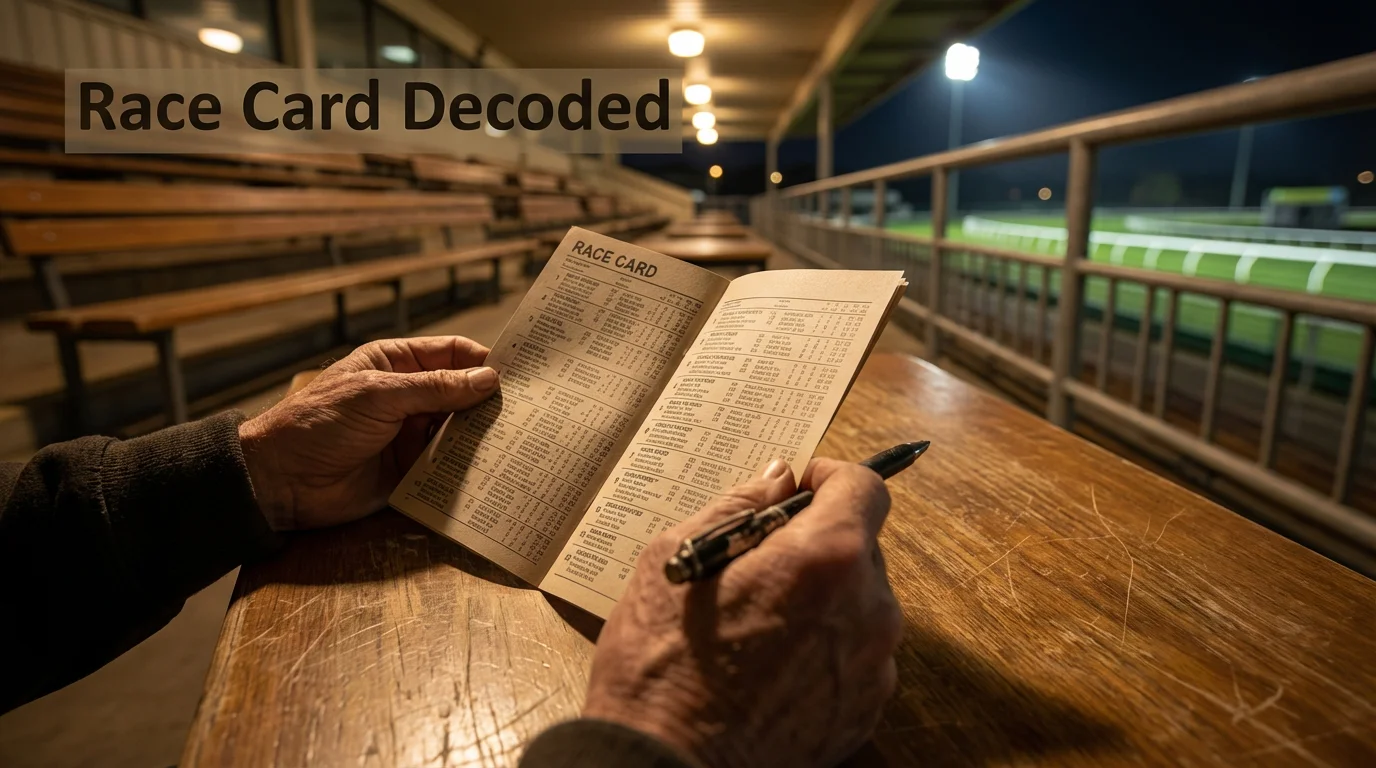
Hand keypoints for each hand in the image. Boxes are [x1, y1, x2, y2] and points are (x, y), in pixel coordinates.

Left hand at [238, 336, 497, 529]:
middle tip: (531, 410)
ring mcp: (410, 435)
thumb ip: (435, 389)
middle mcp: (408, 397)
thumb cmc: (319, 423)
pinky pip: (448, 467)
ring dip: (484, 436)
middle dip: (491, 401)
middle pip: (462, 393)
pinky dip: (469, 468)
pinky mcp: (411, 472)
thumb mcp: (378, 396)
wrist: (281, 481)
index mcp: (396, 365)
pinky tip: (497, 468)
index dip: (484, 361)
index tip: (521, 372)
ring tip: (522, 439)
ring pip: (460, 431)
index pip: (451, 354)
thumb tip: (489, 380)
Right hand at [583, 458, 902, 767]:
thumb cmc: (661, 665)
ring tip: (756, 625)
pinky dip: (822, 650)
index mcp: (826, 560)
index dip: (829, 477)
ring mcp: (872, 669)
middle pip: (861, 548)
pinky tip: (769, 667)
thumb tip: (776, 479)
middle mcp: (868, 611)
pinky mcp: (863, 713)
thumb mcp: (678, 558)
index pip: (864, 488)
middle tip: (755, 564)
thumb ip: (738, 507)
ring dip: (820, 600)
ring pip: (858, 605)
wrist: (664, 767)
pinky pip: (854, 658)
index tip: (797, 487)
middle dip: (815, 543)